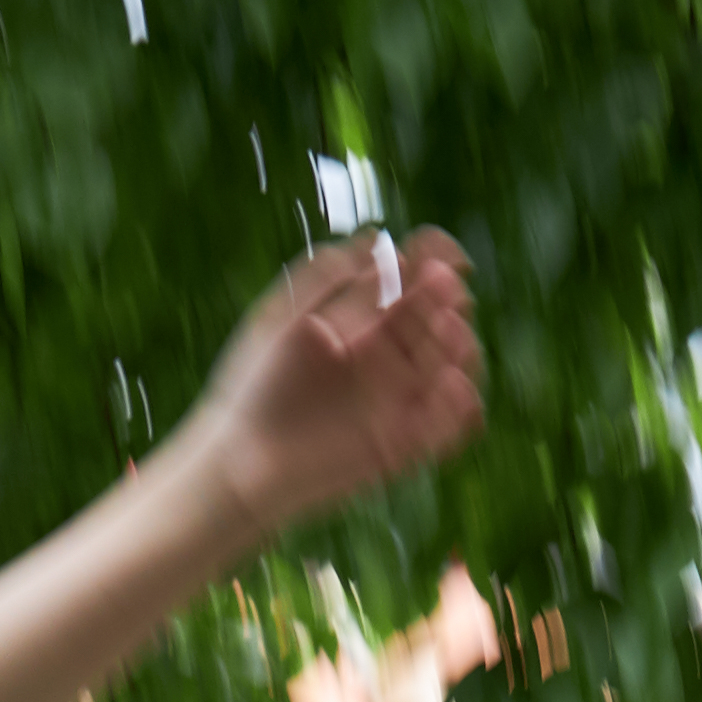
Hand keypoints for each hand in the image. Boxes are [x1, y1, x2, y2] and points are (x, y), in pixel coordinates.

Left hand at [188, 233, 485, 535]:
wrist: (239, 461)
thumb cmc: (253, 387)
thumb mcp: (282, 319)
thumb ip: (324, 277)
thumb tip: (375, 241)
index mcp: (362, 321)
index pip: (412, 282)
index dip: (433, 260)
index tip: (439, 251)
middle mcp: (386, 356)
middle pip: (439, 316)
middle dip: (449, 297)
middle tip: (441, 288)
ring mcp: (398, 398)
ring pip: (453, 364)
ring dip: (461, 344)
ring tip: (447, 333)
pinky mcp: (403, 443)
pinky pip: (449, 422)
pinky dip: (460, 404)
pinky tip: (449, 386)